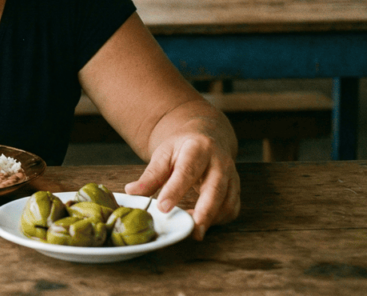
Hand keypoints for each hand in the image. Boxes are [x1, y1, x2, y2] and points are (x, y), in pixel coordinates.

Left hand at [124, 133, 239, 240]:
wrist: (206, 136)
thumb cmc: (182, 148)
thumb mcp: (164, 154)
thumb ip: (151, 175)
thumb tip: (131, 192)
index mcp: (198, 148)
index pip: (187, 171)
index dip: (175, 190)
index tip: (162, 208)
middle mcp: (219, 162)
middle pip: (215, 189)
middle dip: (204, 211)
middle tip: (192, 230)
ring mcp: (231, 176)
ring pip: (227, 201)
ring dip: (211, 219)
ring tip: (192, 230)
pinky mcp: (235, 189)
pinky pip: (231, 209)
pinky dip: (219, 220)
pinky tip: (203, 224)